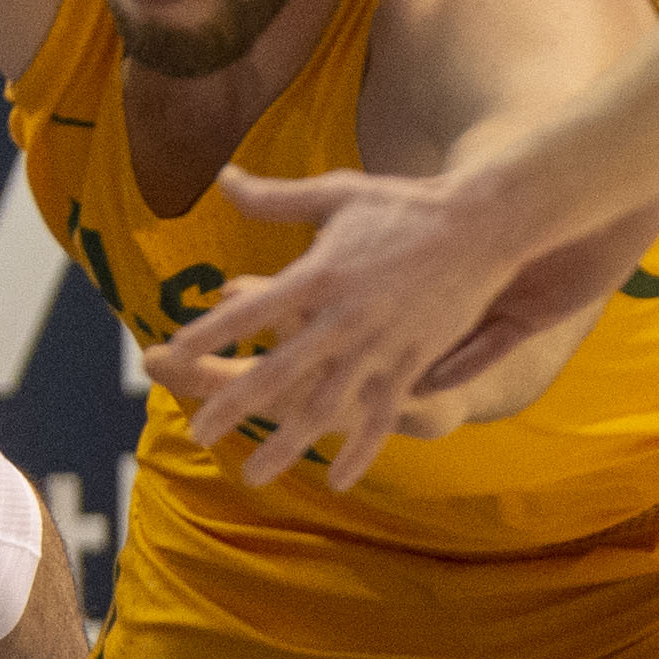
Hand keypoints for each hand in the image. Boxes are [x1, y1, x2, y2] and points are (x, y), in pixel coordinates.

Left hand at [139, 162, 551, 490]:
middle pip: (281, 369)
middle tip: (198, 433)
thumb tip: (222, 178)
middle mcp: (346, 315)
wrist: (485, 224)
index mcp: (321, 271)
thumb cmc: (403, 205)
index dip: (213, 332)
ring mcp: (382, 345)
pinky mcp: (413, 362)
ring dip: (288, 443)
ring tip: (252, 475)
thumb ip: (275, 197)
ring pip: (327, 406)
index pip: (254, 309)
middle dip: (236, 404)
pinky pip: (382, 415)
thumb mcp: (337, 191)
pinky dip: (361, 451)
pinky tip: (336, 480)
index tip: (173, 350)